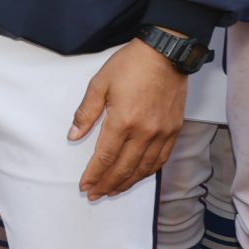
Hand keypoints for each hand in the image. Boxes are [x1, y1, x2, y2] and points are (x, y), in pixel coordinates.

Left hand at [69, 40, 186, 199]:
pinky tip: (138, 176)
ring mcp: (162, 133)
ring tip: (113, 191)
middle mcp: (145, 132)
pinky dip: (148, 171)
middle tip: (95, 195)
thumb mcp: (99, 84)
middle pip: (124, 168)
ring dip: (127, 183)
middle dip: (107, 184)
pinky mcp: (174, 130)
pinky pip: (161, 159)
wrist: (166, 54)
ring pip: (144, 168)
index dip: (94, 174)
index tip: (84, 186)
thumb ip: (86, 113)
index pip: (105, 157)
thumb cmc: (130, 65)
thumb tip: (73, 136)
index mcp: (123, 121)